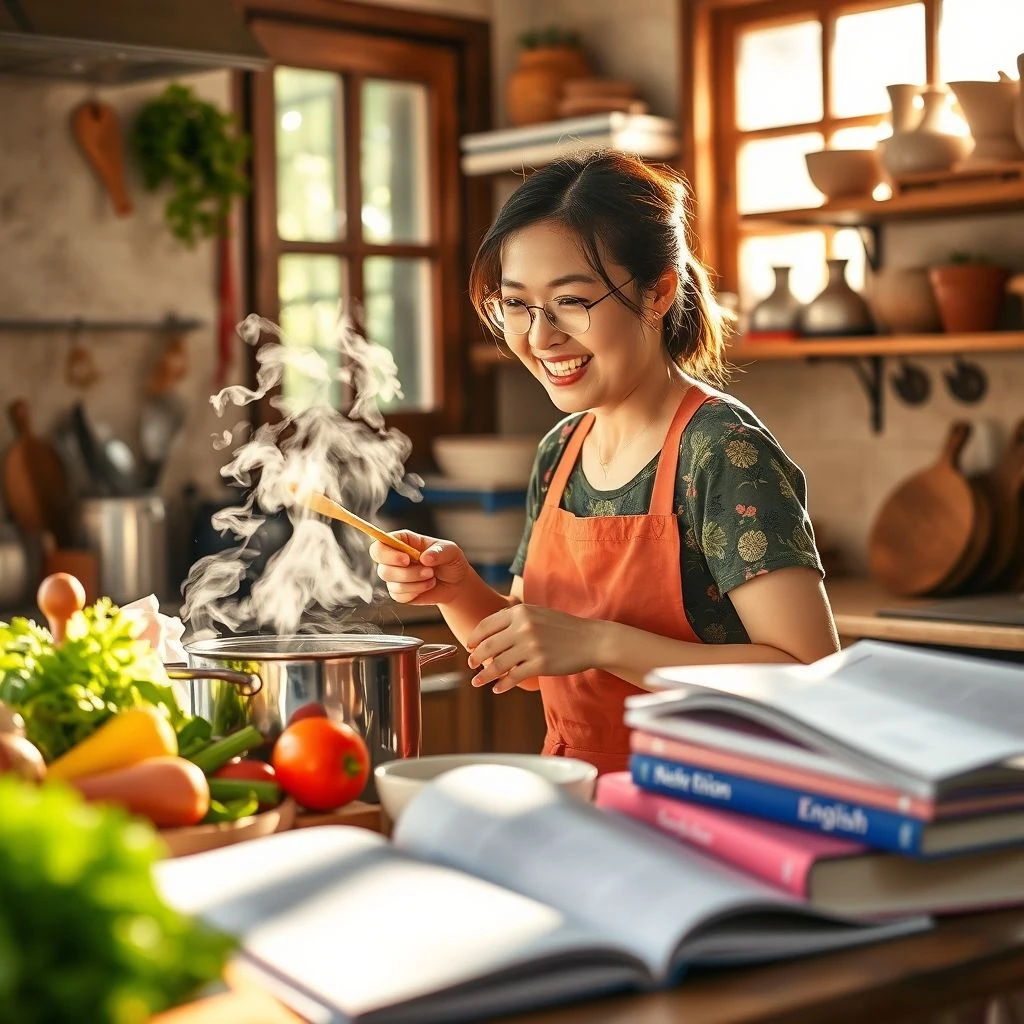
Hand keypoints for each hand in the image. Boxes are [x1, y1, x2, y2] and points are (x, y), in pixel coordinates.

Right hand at [368, 531, 470, 605]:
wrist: (455, 583)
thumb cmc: (451, 561)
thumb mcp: (451, 551)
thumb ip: (439, 552)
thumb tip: (425, 558)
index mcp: (403, 541)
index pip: (380, 543)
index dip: (387, 552)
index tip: (406, 559)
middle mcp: (394, 557)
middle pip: (381, 565)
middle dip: (404, 572)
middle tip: (428, 571)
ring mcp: (395, 576)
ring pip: (391, 582)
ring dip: (414, 582)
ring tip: (432, 577)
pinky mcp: (399, 592)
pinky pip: (398, 595)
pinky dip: (416, 591)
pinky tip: (428, 585)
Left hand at [466, 604, 597, 691]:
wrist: (591, 640)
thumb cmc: (562, 627)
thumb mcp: (537, 613)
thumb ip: (515, 619)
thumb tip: (489, 634)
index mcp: (520, 611)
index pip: (487, 625)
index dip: (474, 638)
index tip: (469, 647)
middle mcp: (524, 627)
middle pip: (488, 646)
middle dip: (475, 658)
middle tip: (470, 665)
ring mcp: (532, 646)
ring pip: (497, 664)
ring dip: (484, 675)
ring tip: (477, 682)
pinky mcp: (540, 664)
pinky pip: (513, 677)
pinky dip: (502, 684)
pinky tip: (497, 688)